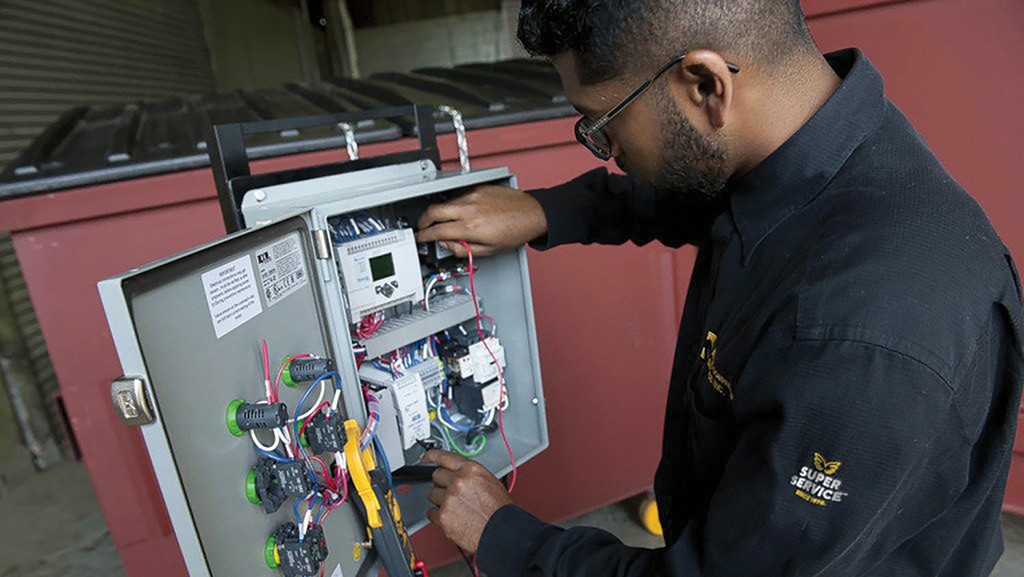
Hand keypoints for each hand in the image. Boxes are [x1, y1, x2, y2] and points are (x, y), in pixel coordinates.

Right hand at [415, 185, 547, 256]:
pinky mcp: (479, 188)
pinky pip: (458, 197)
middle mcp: (469, 209)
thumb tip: (448, 246)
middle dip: (423, 221)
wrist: (534, 213)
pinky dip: (454, 206)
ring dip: (439, 213)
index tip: (420, 238)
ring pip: (445, 203)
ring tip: (444, 223)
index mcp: (470, 227)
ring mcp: (473, 196)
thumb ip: (464, 249)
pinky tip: (461, 213)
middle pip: (433, 211)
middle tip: (422, 228)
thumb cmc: (517, 231)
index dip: (424, 236)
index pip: (437, 231)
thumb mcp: (489, 250)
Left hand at [423, 450, 512, 552]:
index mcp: (470, 470)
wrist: (500, 531)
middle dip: (441, 483)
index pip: (444, 457)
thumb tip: (458, 474)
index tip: (425, 457)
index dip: (431, 455)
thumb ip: (470, 475)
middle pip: (436, 476)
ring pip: (432, 494)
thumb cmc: (499, 510)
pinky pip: (431, 513)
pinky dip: (438, 516)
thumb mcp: (490, 481)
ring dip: (440, 500)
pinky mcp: (443, 516)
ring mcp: (449, 499)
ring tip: (455, 508)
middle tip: (451, 492)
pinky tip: (451, 517)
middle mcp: (458, 481)